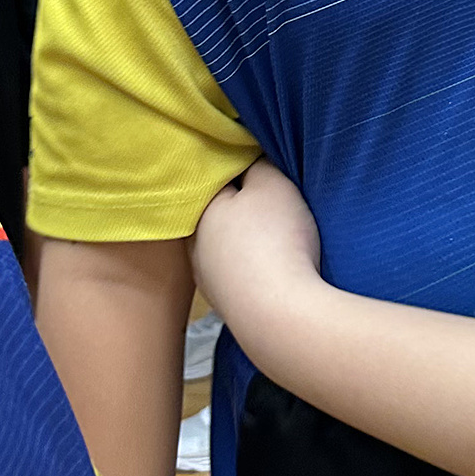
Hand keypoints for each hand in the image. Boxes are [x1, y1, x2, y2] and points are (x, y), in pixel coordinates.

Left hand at [193, 160, 322, 330]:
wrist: (279, 316)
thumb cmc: (274, 241)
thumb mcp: (272, 184)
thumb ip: (258, 164)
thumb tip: (249, 159)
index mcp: (199, 212)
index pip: (218, 181)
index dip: (244, 174)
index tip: (267, 172)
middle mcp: (194, 248)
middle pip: (221, 218)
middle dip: (243, 211)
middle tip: (276, 205)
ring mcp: (208, 282)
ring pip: (228, 250)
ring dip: (247, 244)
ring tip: (279, 241)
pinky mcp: (227, 308)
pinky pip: (240, 277)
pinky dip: (254, 271)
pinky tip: (275, 272)